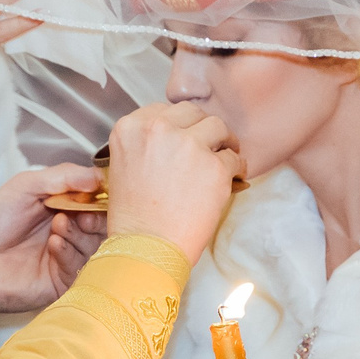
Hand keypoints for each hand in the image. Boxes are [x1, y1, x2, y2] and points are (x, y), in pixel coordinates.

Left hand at [0, 164, 108, 313]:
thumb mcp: (25, 186)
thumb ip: (62, 176)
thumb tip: (98, 177)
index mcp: (65, 208)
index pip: (98, 202)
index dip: (102, 198)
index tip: (99, 193)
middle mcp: (70, 233)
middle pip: (103, 226)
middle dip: (96, 218)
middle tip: (81, 215)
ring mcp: (68, 259)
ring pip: (95, 247)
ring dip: (80, 234)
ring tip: (58, 226)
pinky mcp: (63, 282)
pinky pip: (80, 268)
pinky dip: (70, 252)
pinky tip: (53, 244)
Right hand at [103, 102, 240, 262]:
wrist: (146, 249)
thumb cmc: (134, 217)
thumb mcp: (124, 166)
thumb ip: (146, 143)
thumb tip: (177, 133)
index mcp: (131, 128)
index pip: (163, 110)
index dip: (178, 124)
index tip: (184, 137)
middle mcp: (158, 129)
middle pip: (192, 111)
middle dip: (201, 127)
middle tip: (209, 144)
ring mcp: (189, 146)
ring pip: (218, 126)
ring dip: (223, 141)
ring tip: (224, 157)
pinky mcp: (214, 167)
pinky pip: (234, 158)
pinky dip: (235, 168)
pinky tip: (231, 179)